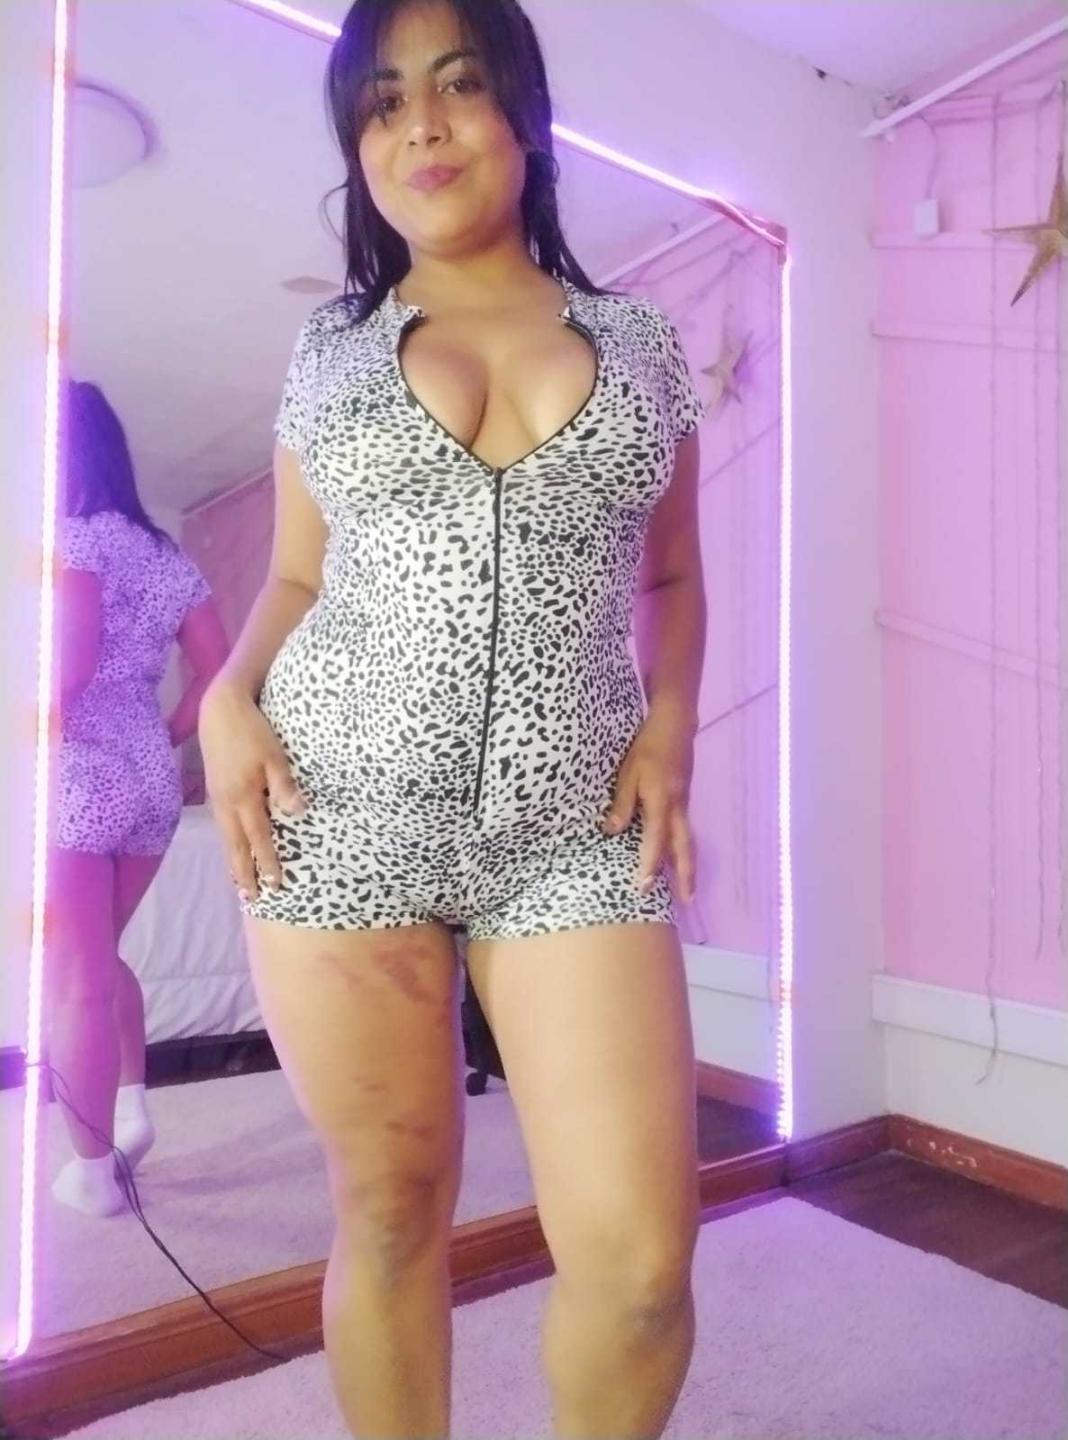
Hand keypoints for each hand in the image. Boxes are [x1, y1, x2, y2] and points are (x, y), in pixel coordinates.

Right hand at [198, 679, 306, 901]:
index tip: (274, 885)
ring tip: (238, 881)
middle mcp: (226, 802)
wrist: (220, 709)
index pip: (258, 838)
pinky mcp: (213, 788)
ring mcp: (217, 796)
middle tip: (250, 898)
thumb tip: (298, 813)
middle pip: (236, 845)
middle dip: (243, 872)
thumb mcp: (275, 756)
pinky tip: (231, 846)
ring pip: (225, 836)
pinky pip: (220, 824)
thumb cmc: (253, 730)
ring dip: (232, 860)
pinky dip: (226, 842)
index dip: (267, 862)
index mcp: (244, 797)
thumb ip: (284, 786)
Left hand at [599, 704, 697, 903]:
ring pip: (689, 841)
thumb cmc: (647, 747)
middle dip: (685, 875)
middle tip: (687, 901)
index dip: (650, 864)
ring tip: (688, 890)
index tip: (644, 886)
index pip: (656, 839)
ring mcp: (684, 804)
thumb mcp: (628, 772)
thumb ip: (622, 803)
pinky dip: (685, 850)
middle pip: (684, 847)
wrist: (675, 725)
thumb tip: (611, 832)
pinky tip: (679, 860)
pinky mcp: (684, 801)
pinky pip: (686, 831)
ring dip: (689, 866)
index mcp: (661, 800)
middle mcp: (677, 807)